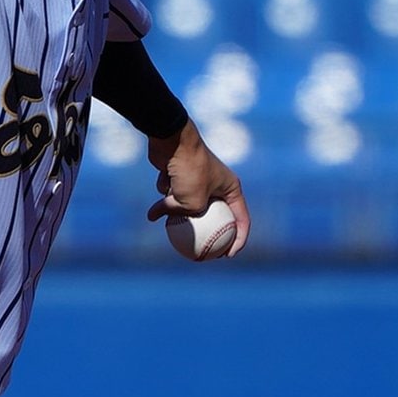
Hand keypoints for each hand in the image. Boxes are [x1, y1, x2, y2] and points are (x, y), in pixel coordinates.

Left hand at [144, 120, 250, 256]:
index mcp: (231, 188)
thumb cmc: (190, 171)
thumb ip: (181, 216)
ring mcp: (198, 180)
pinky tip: (161, 187)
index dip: (238, 240)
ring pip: (189, 205)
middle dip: (208, 234)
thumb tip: (156, 217)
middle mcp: (217, 184)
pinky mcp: (181, 176)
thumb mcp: (192, 203)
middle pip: (216, 215)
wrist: (174, 141)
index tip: (227, 256)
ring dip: (178, 211)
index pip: (241, 219)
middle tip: (204, 253)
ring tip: (171, 233)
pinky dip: (166, 193)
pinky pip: (173, 193)